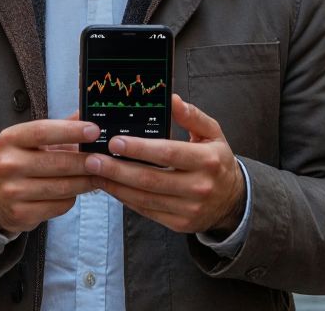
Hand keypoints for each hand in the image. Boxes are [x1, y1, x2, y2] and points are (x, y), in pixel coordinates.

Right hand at [0, 117, 99, 234]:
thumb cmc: (15, 162)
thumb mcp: (27, 141)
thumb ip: (57, 128)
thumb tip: (85, 113)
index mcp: (10, 139)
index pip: (43, 131)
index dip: (71, 131)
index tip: (95, 130)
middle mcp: (8, 164)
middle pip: (58, 163)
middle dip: (86, 161)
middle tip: (104, 159)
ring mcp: (13, 191)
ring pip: (62, 187)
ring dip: (85, 182)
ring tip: (98, 175)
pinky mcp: (20, 214)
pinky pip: (58, 206)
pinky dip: (71, 198)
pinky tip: (74, 192)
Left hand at [85, 94, 245, 237]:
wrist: (232, 200)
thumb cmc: (217, 161)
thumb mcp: (213, 134)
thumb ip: (192, 116)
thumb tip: (172, 99)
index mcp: (207, 160)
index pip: (167, 153)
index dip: (139, 148)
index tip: (114, 141)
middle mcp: (199, 187)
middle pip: (150, 179)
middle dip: (117, 169)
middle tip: (93, 159)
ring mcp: (189, 209)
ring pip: (144, 198)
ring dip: (116, 186)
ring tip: (95, 172)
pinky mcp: (179, 224)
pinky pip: (147, 211)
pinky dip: (126, 199)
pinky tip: (112, 187)